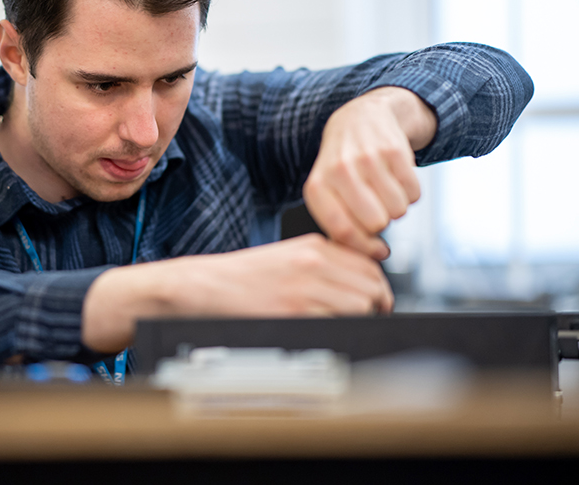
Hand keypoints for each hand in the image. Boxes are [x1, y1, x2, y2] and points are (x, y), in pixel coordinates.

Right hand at [81, 234, 392, 352]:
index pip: (371, 265)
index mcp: (313, 246)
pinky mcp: (294, 312)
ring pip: (362, 305)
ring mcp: (305, 286)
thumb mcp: (286, 257)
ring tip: (339, 326)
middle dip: (375, 307)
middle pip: (372, 285)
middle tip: (362, 321)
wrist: (200, 287)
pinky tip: (321, 333)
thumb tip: (362, 284)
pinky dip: (337, 332)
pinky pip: (338, 323)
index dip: (378, 289)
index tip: (374, 303)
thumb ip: (323, 265)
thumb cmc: (239, 279)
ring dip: (358, 320)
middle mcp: (314, 261)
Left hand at [303, 87, 434, 259]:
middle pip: (375, 224)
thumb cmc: (343, 167)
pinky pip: (414, 193)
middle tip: (376, 208)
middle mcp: (339, 171)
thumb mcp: (328, 193)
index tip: (378, 251)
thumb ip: (342, 227)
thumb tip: (374, 256)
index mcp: (317, 187)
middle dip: (381, 223)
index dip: (365, 249)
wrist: (360, 119)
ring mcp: (367, 159)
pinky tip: (396, 178)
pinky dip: (410, 193)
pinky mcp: (394, 150)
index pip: (343, 232)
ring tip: (384, 190)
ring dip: (397, 207)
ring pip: (398, 210)